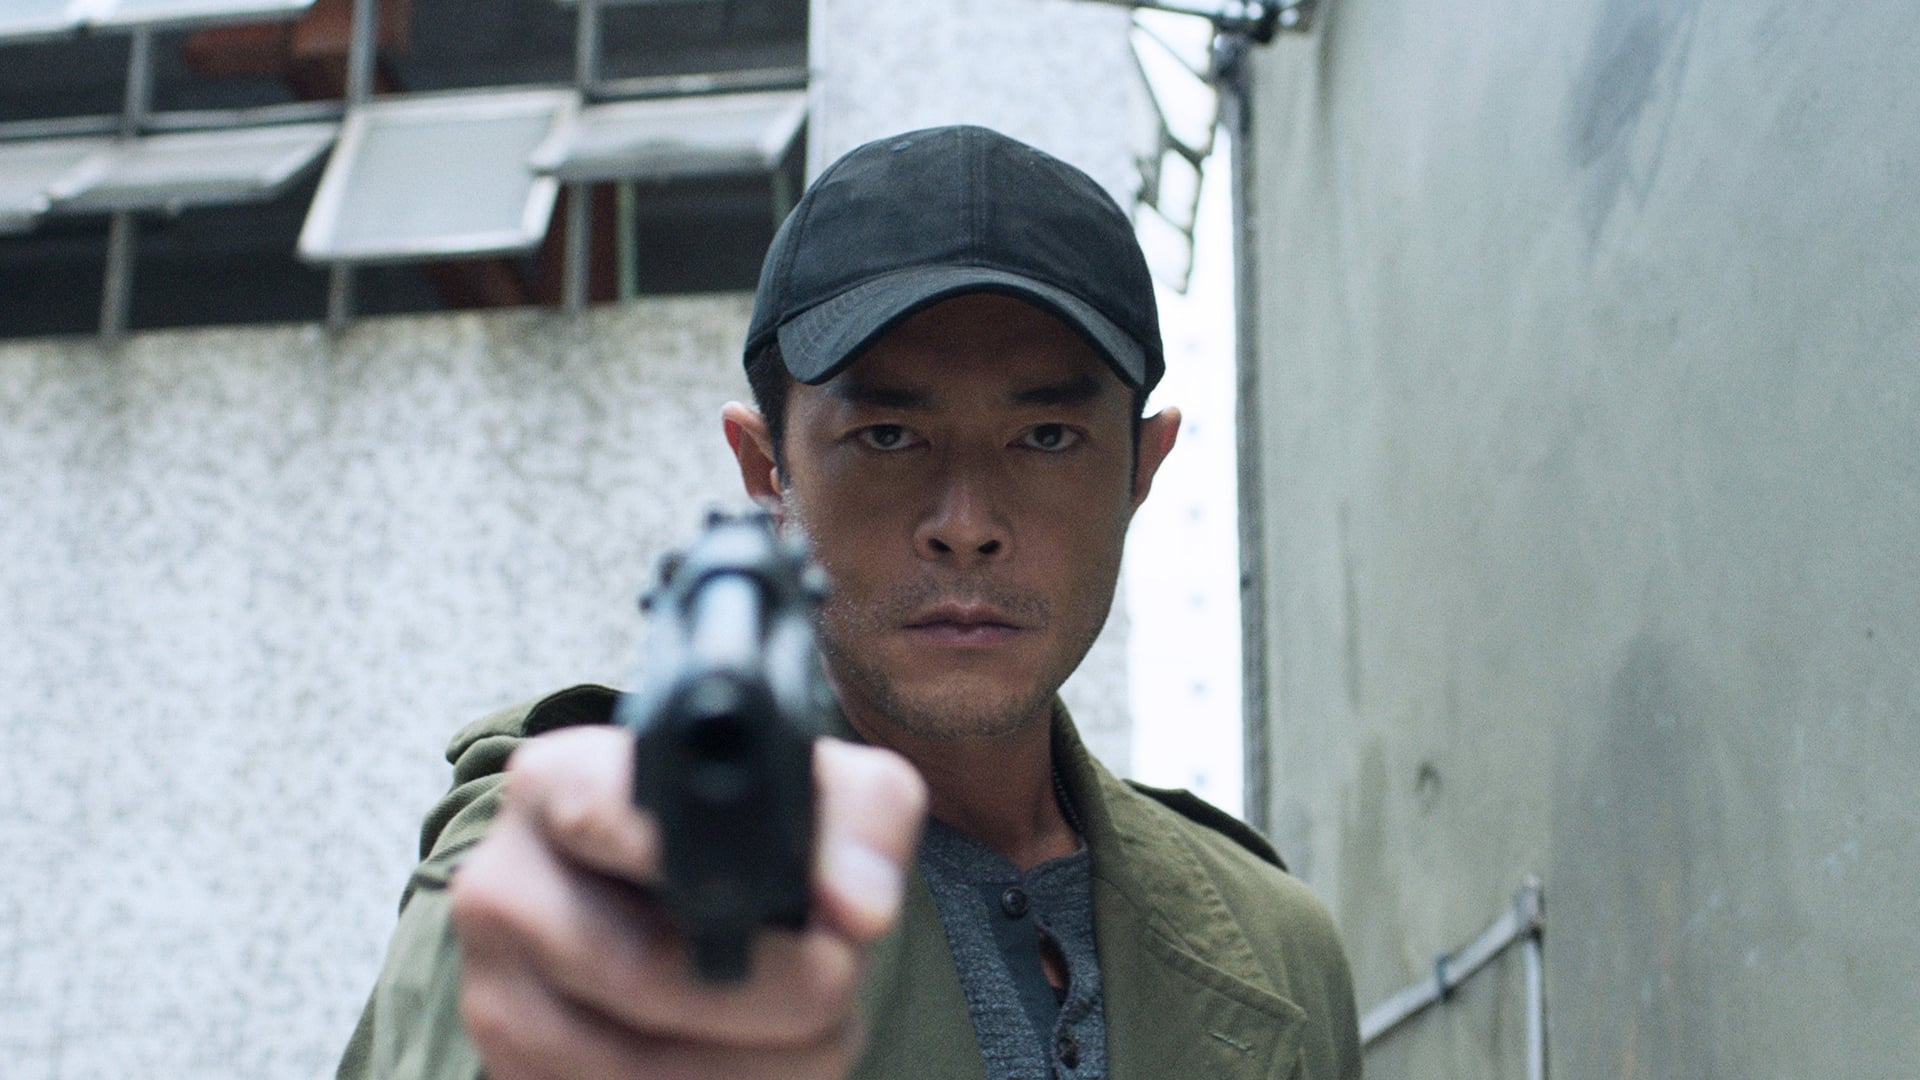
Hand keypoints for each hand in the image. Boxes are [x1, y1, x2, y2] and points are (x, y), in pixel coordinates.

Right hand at [447, 727, 926, 1079]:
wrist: (687, 901)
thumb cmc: (748, 831)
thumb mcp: (812, 788)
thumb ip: (857, 815)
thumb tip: (857, 910)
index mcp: (559, 784)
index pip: (599, 814)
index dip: (698, 865)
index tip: (791, 907)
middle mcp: (505, 886)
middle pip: (640, 971)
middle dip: (781, 993)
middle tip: (844, 977)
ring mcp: (499, 997)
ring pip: (639, 1072)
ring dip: (770, 1067)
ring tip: (819, 1028)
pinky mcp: (513, 1079)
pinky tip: (762, 1064)